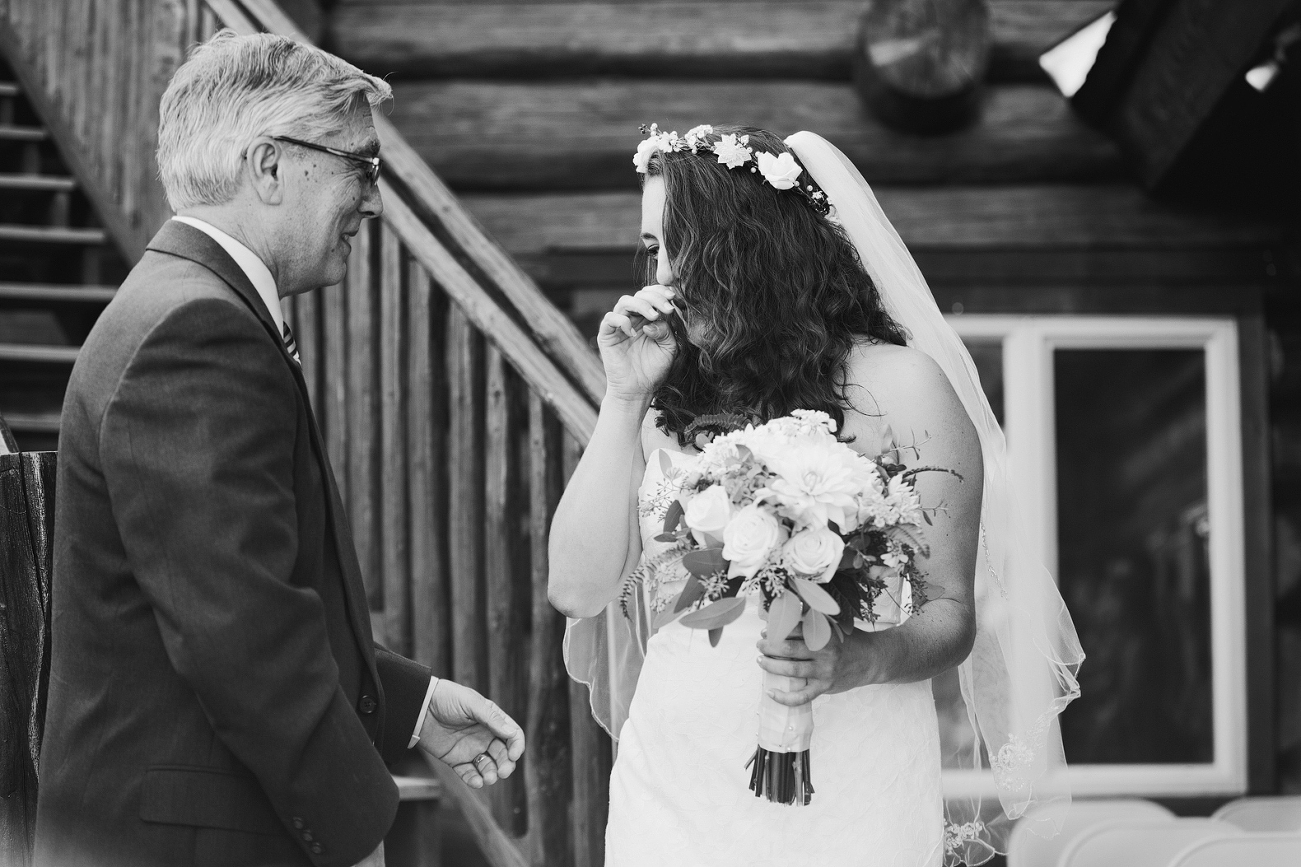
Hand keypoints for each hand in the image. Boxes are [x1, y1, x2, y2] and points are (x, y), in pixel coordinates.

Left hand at [415, 680, 525, 788]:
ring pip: (488, 766)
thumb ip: (491, 718)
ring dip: (492, 774)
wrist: (420, 707)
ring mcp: (471, 749)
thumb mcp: (471, 703)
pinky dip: (474, 780)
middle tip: (503, 772)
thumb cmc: (447, 698)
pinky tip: (477, 782)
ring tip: (489, 778)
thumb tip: (512, 733)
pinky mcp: (456, 759)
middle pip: (503, 754)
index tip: (514, 755)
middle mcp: (485, 736)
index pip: (512, 735)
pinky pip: (468, 773)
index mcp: (492, 720)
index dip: (517, 746)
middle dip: (506, 765)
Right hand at [598, 284, 679, 405]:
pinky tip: (633, 333)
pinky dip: (622, 320)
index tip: (674, 297)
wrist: (638, 390)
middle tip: (667, 307)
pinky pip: (610, 318)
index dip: (662, 292)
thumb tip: (654, 320)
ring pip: (625, 301)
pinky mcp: (607, 335)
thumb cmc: (654, 370)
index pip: (652, 296)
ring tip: (654, 316)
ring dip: (642, 304)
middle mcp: (633, 318)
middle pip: (640, 294)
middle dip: (655, 297)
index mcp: (648, 318)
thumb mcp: (669, 348)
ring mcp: (619, 325)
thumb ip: (666, 330)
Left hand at [756, 624, 865, 707]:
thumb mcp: (833, 624)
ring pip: (792, 671)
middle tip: (760, 644)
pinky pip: (802, 697)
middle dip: (769, 647)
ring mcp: (825, 672)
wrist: (871, 660)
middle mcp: (825, 653)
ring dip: (771, 666)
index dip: (776, 630)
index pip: (794, 630)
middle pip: (789, 650)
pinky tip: (771, 693)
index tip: (765, 630)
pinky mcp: (825, 687)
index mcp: (824, 634)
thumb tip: (788, 607)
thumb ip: (812, 618)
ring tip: (761, 660)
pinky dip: (784, 697)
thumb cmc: (848, 640)